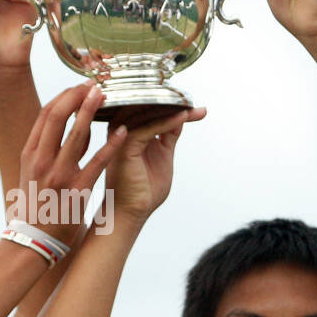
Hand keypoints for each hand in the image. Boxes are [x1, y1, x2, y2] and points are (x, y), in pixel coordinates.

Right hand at [13, 82, 125, 248]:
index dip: (63, 96)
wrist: (34, 239)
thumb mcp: (35, 173)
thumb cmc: (38, 204)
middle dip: (76, 96)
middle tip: (94, 83)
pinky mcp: (77, 190)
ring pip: (76, 134)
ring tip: (106, 94)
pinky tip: (124, 132)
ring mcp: (58, 175)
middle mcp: (42, 161)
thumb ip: (52, 150)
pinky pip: (97, 162)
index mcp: (30, 154)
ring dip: (91, 111)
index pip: (45, 115)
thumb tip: (75, 126)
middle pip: (57, 116)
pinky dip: (110, 145)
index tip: (79, 86)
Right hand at [104, 106, 206, 224]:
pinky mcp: (125, 147)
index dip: (172, 106)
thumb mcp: (163, 155)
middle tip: (194, 103)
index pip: (149, 111)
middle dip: (172, 104)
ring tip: (191, 107)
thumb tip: (180, 116)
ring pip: (145, 113)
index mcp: (128, 133)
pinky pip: (148, 128)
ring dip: (170, 109)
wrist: (132, 213)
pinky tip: (183, 117)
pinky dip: (167, 121)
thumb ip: (168, 135)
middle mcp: (122, 132)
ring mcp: (121, 138)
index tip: (195, 107)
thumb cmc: (143, 190)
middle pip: (146, 108)